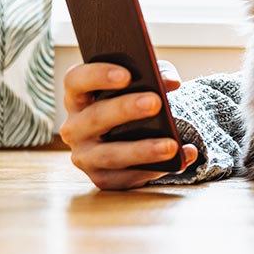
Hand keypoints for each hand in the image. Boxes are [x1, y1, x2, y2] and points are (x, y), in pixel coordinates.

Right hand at [60, 58, 196, 189]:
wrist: (135, 137)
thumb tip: (172, 82)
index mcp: (78, 96)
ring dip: (143, 150)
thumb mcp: (143, 83)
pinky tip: (180, 159)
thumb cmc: (134, 101)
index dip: (98, 75)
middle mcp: (74, 127)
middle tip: (155, 102)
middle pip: (96, 117)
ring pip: (111, 154)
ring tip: (171, 145)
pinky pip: (127, 178)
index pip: (76, 80)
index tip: (126, 75)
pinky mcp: (101, 178)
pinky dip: (155, 170)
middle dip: (126, 109)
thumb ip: (157, 75)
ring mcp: (84, 156)